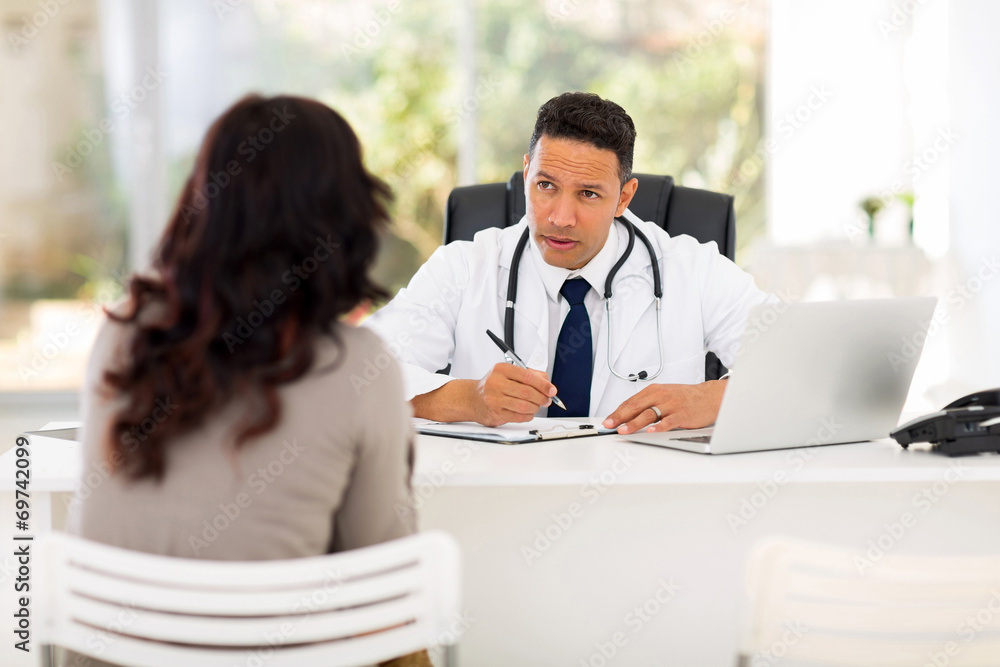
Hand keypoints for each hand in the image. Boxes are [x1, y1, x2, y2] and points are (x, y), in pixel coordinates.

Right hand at [472, 363, 556, 426]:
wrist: (473, 398)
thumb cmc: (494, 385)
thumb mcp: (509, 373)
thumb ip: (530, 375)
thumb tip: (548, 385)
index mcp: (501, 369)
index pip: (527, 376)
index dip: (543, 385)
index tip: (551, 390)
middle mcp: (496, 383)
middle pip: (527, 392)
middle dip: (541, 398)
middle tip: (547, 400)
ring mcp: (494, 399)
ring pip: (524, 406)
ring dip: (535, 408)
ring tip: (536, 406)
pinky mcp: (496, 413)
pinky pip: (518, 417)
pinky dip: (528, 415)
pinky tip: (527, 412)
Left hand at [602, 380, 727, 434]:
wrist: (709, 396)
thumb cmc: (684, 397)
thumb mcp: (663, 395)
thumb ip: (647, 404)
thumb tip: (627, 415)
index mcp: (653, 391)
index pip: (631, 402)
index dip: (617, 412)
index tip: (607, 422)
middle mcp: (661, 396)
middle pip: (636, 407)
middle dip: (620, 417)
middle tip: (609, 426)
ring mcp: (671, 405)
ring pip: (649, 414)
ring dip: (634, 423)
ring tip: (624, 430)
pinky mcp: (682, 414)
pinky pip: (669, 421)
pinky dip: (659, 427)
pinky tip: (651, 432)